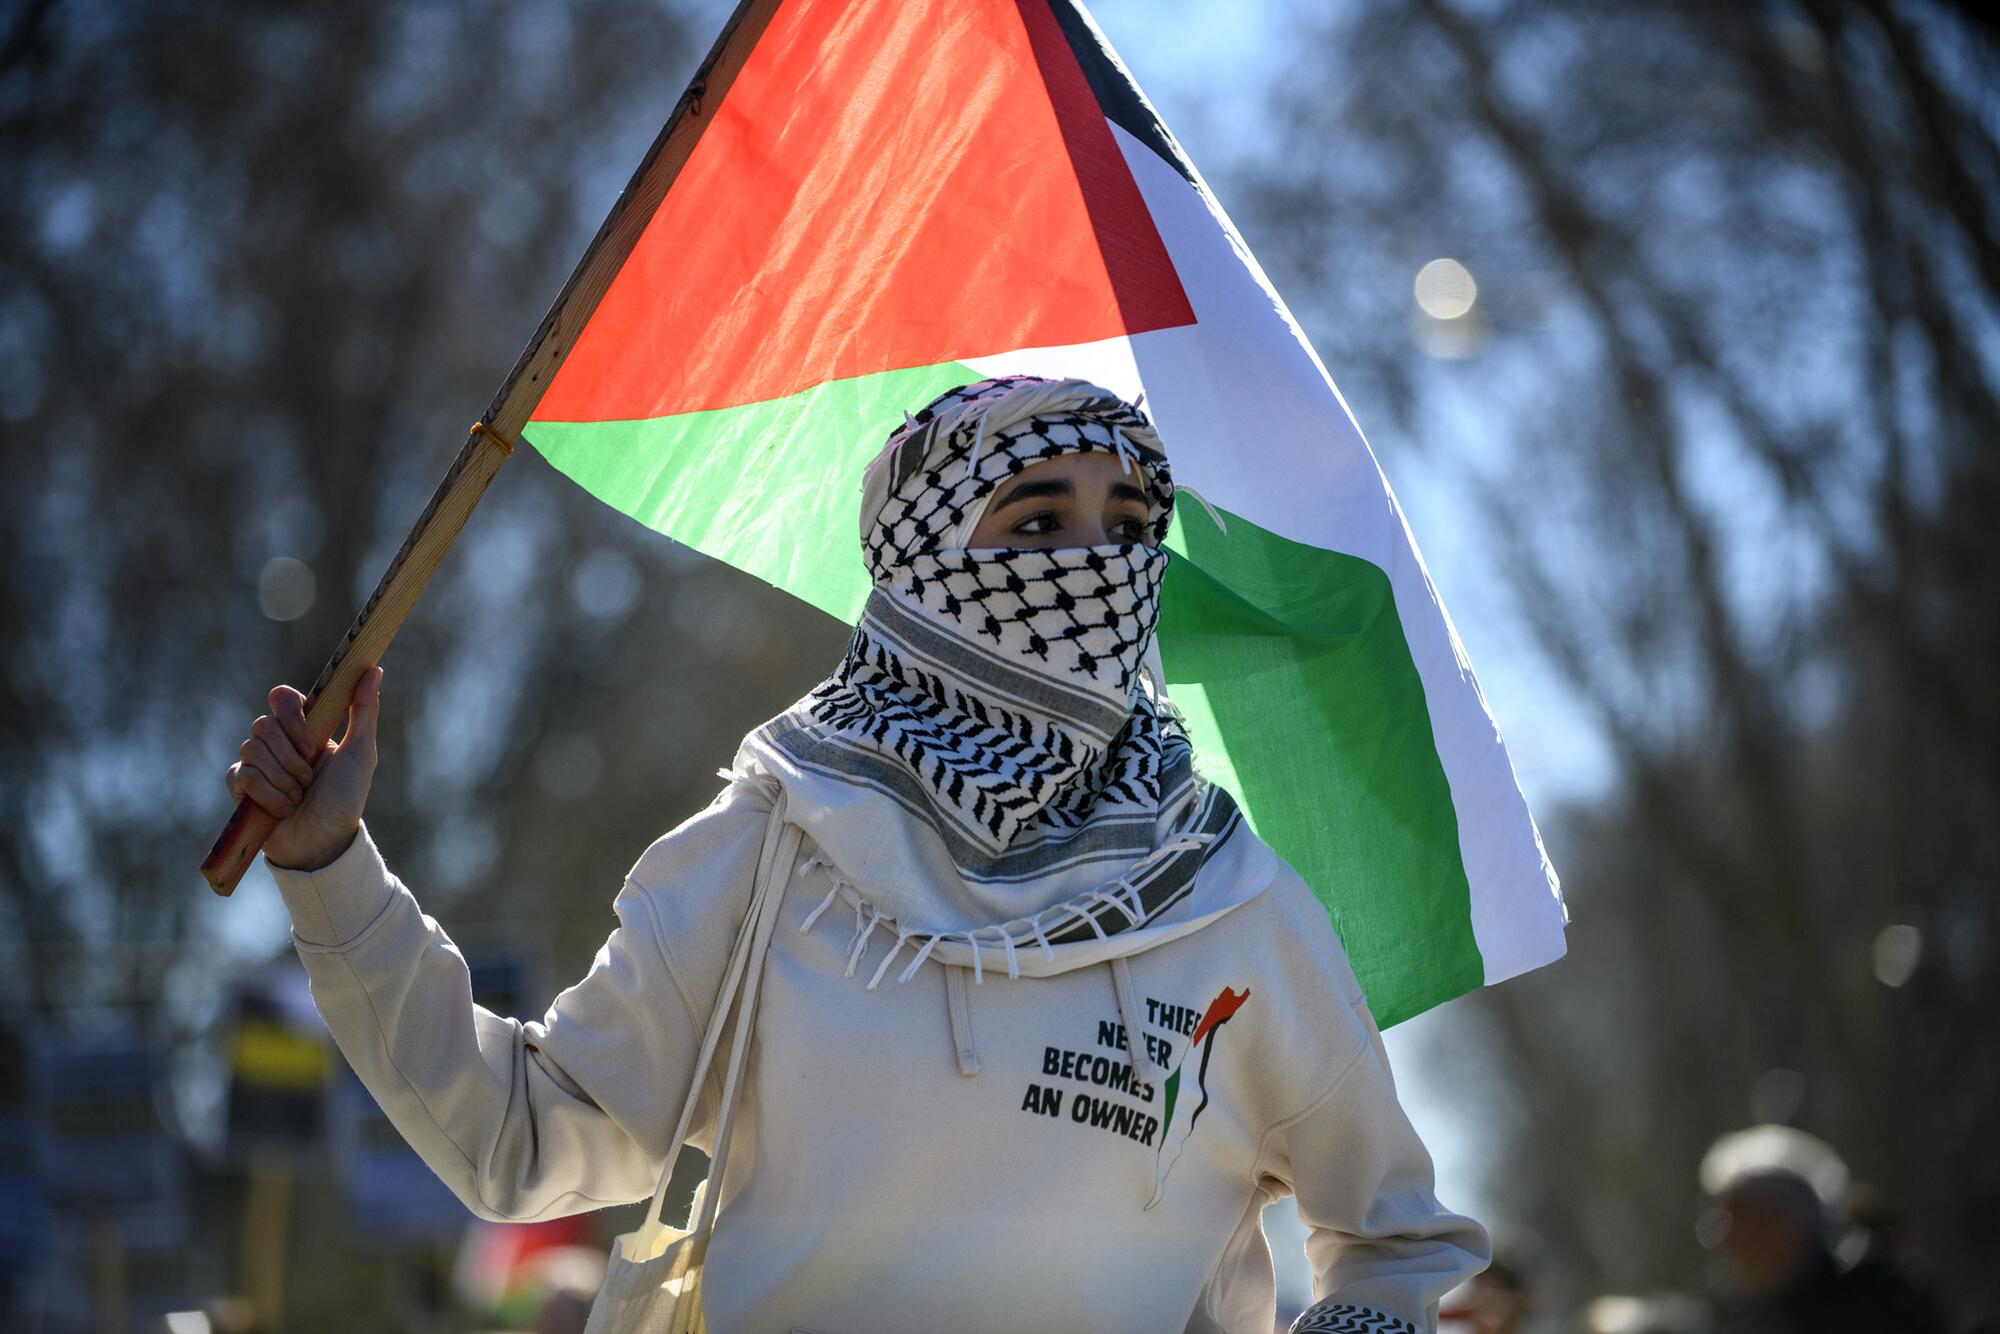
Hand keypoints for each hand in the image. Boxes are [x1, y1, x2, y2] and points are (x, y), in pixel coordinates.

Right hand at [226, 666, 383, 871]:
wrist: (325, 842)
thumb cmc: (345, 798)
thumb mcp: (361, 753)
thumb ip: (364, 711)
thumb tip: (374, 669)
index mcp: (305, 728)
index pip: (281, 697)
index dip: (291, 715)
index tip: (311, 741)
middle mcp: (278, 742)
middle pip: (263, 724)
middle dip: (290, 755)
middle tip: (310, 776)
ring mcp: (257, 763)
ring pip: (251, 749)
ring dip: (283, 778)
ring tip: (300, 796)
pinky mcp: (241, 787)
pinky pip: (241, 775)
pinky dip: (268, 794)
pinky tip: (284, 808)